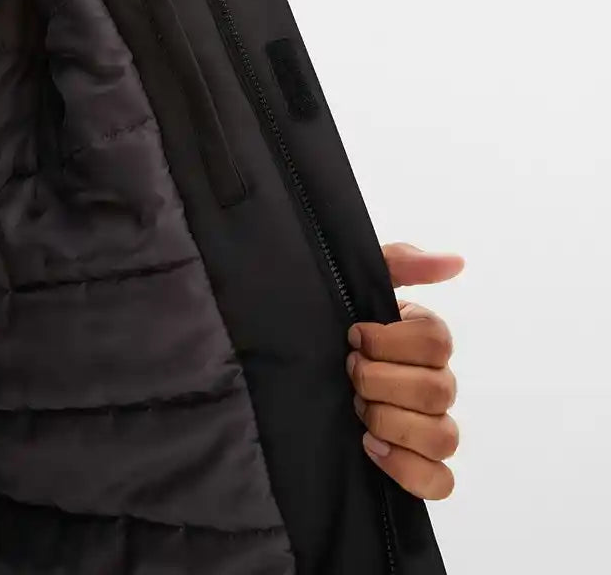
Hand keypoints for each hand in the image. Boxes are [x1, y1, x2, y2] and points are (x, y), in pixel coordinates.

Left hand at [346, 243, 464, 500]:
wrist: (288, 367)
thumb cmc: (324, 320)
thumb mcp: (351, 281)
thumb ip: (400, 262)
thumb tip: (455, 261)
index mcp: (423, 338)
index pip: (437, 341)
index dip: (391, 341)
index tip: (353, 336)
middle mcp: (434, 383)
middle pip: (439, 390)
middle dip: (382, 382)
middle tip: (349, 374)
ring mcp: (429, 427)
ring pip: (444, 436)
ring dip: (393, 422)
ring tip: (358, 411)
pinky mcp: (418, 466)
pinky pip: (441, 481)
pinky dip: (409, 469)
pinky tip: (371, 447)